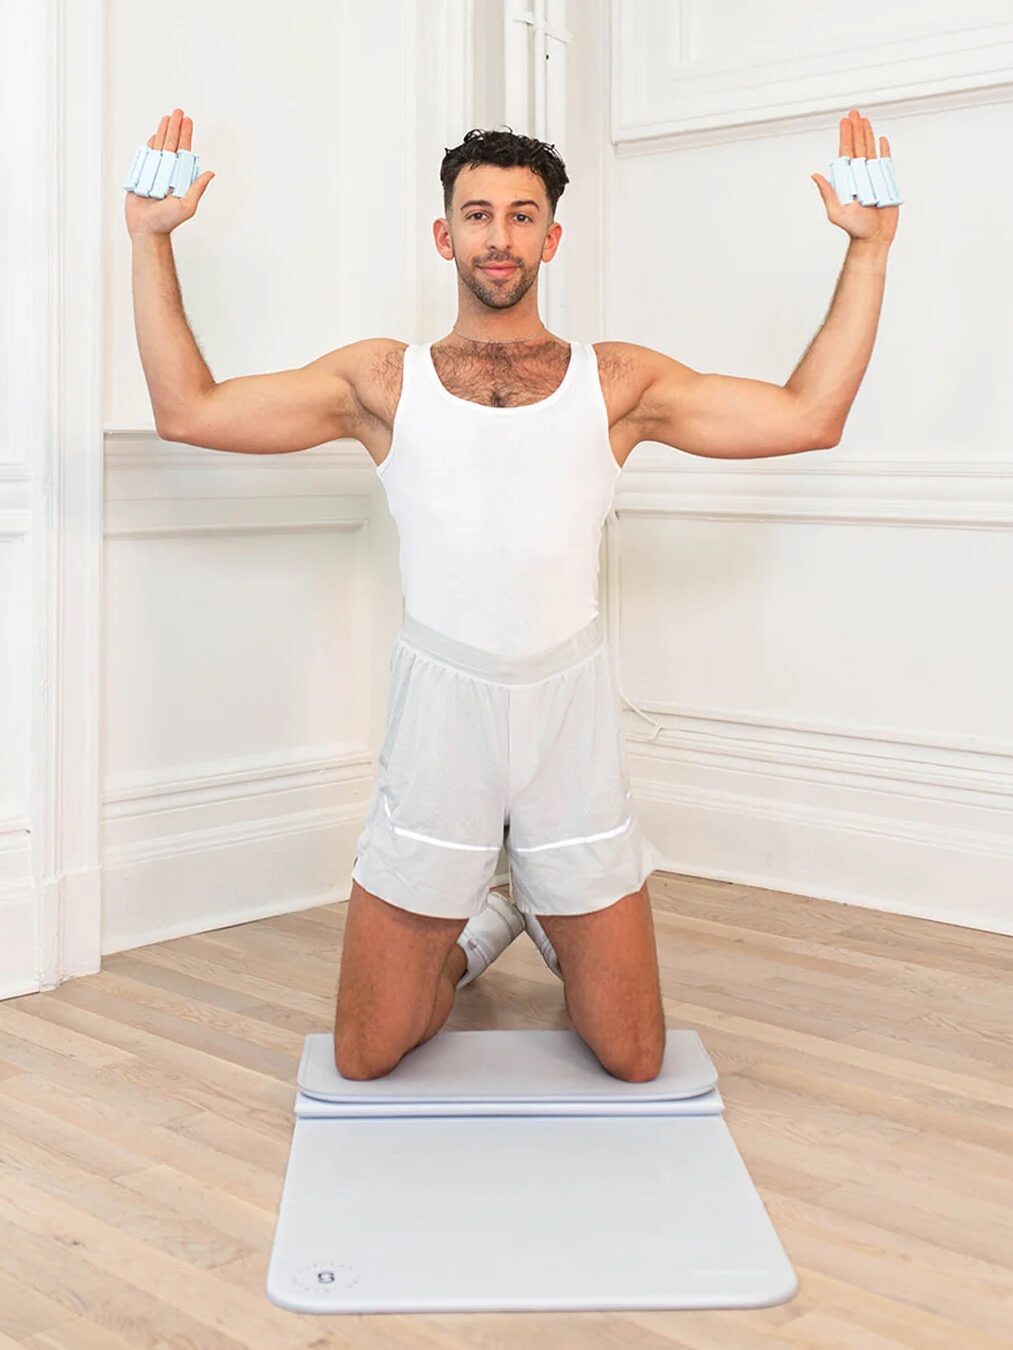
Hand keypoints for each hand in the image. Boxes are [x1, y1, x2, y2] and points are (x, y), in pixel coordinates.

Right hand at [125, 107, 214, 236]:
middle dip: (175, 127)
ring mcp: (155, 172)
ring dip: (163, 131)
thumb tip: (210, 173)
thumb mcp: (187, 205)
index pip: (184, 151)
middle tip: (178, 111)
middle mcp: (168, 172)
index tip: (188, 121)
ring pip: (159, 146)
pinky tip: (154, 134)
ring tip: (167, 117)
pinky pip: (146, 156)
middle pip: (172, 144)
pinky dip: (150, 144)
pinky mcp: (142, 175)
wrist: (147, 228)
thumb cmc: (168, 221)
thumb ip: (197, 188)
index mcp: (180, 177)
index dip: (186, 135)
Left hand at [811, 108, 897, 246]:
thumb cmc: (854, 227)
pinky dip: (884, 150)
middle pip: (857, 147)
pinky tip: (881, 140)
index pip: (845, 153)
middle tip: (854, 113)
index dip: (845, 136)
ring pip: (870, 150)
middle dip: (856, 129)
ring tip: (865, 120)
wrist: (873, 237)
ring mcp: (872, 177)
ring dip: (868, 135)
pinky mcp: (885, 182)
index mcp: (846, 180)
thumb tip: (815, 175)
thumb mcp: (836, 211)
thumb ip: (827, 192)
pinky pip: (885, 162)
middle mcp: (858, 175)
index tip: (844, 121)